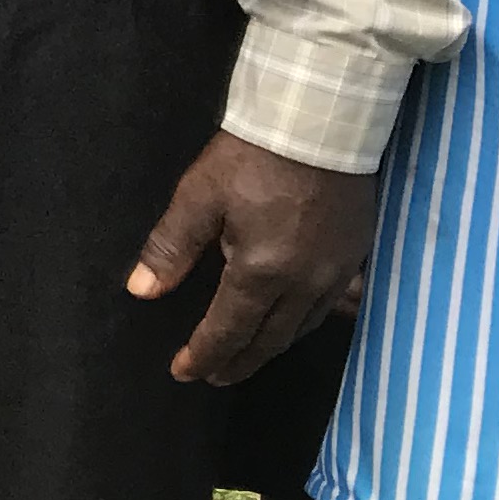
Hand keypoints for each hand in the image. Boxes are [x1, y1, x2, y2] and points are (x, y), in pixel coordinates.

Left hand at [129, 129, 379, 383]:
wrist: (320, 123)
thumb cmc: (251, 157)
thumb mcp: (198, 197)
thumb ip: (170, 248)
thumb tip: (141, 292)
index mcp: (262, 272)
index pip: (229, 330)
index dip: (205, 355)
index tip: (183, 372)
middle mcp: (305, 284)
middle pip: (270, 339)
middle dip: (238, 361)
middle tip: (214, 376)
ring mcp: (338, 273)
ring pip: (302, 327)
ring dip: (271, 347)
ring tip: (247, 356)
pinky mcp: (357, 256)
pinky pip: (330, 307)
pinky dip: (303, 324)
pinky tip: (292, 323)